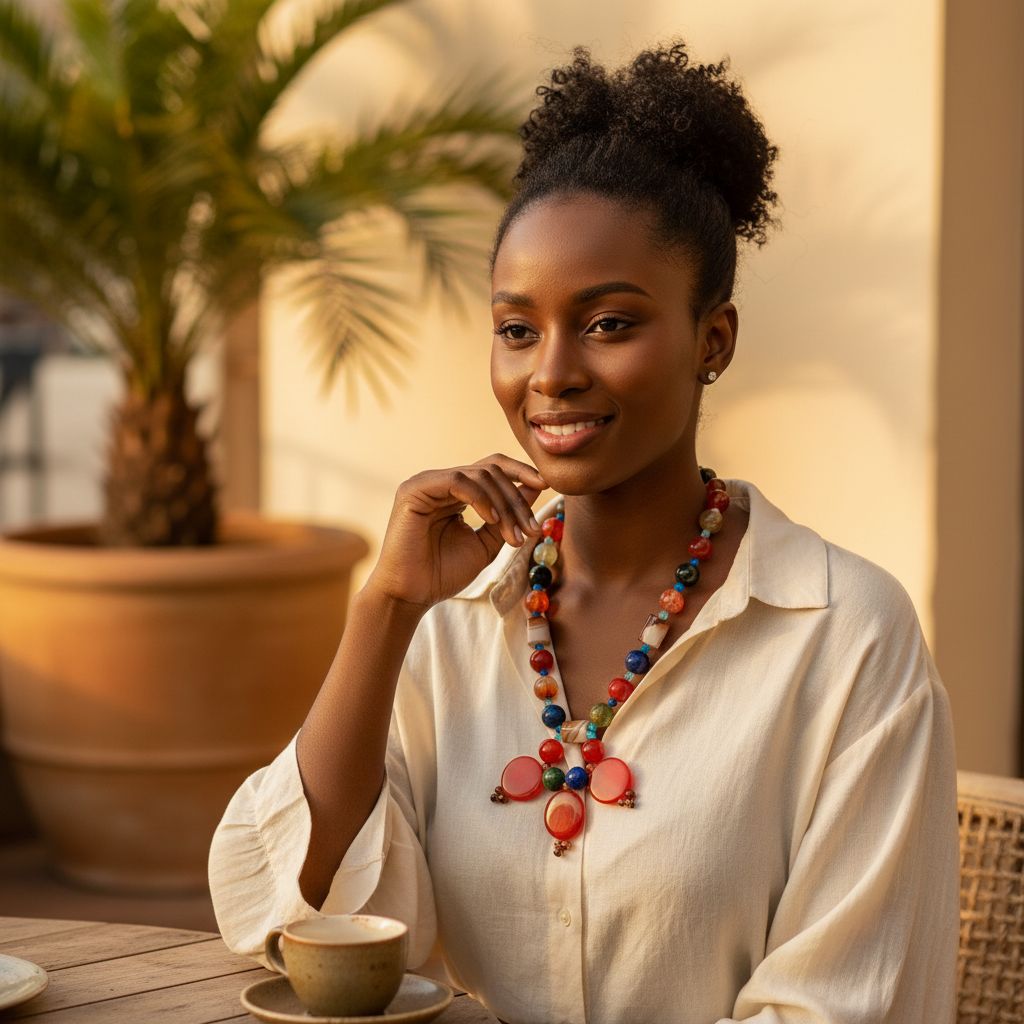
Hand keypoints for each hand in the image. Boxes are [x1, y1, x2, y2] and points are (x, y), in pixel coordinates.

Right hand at [364, 454, 548, 610]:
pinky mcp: (414, 490)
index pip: (493, 468)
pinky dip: (480, 498)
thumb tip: (536, 485)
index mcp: (456, 493)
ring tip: (513, 537)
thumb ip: (507, 515)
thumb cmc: (443, 573)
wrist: (411, 596)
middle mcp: (441, 483)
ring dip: (504, 504)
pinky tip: (492, 520)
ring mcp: (426, 483)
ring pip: (478, 474)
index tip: (547, 486)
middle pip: (491, 469)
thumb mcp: (487, 543)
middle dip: (517, 499)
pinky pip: (456, 481)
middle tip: (531, 529)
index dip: (521, 472)